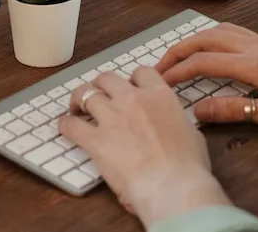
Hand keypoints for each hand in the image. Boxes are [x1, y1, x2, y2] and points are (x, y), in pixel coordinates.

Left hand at [59, 69, 231, 227]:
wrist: (172, 185)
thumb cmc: (188, 166)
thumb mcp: (191, 133)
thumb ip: (177, 121)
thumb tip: (175, 125)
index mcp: (159, 95)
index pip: (141, 72)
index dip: (133, 79)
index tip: (130, 87)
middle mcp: (133, 99)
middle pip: (108, 78)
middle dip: (102, 85)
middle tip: (99, 94)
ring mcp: (112, 117)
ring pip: (87, 94)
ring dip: (80, 99)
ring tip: (76, 106)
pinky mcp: (96, 140)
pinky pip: (72, 125)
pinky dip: (66, 124)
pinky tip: (65, 127)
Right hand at [156, 23, 257, 130]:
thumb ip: (235, 110)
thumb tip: (199, 109)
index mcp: (252, 63)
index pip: (203, 62)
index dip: (176, 72)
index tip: (158, 84)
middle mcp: (254, 46)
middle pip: (205, 39)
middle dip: (178, 50)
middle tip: (158, 66)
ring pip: (219, 30)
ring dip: (194, 40)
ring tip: (178, 55)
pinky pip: (233, 31)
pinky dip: (212, 36)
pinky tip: (212, 47)